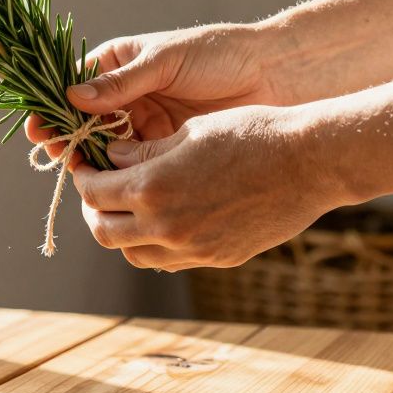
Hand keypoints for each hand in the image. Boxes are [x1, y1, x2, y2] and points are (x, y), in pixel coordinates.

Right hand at [25, 23, 288, 159]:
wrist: (274, 76)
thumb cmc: (219, 54)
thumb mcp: (166, 61)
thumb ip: (122, 82)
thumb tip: (73, 96)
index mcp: (118, 65)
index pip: (74, 87)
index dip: (54, 108)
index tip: (39, 127)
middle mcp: (125, 95)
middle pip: (84, 122)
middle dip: (68, 139)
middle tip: (57, 156)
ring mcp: (144, 124)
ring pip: (106, 149)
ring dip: (93, 163)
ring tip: (82, 176)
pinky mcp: (165, 150)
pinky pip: (134, 166)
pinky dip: (122, 177)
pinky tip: (112, 188)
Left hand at [71, 105, 346, 269]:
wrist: (309, 162)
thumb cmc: (249, 132)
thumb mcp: (188, 131)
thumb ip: (142, 151)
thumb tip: (110, 160)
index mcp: (152, 187)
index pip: (93, 193)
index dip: (83, 177)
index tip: (86, 165)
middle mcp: (166, 226)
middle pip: (103, 231)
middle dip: (94, 208)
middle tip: (100, 190)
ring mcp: (192, 249)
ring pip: (133, 253)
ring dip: (122, 232)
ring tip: (129, 207)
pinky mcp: (217, 258)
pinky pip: (168, 261)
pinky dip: (155, 245)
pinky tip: (163, 220)